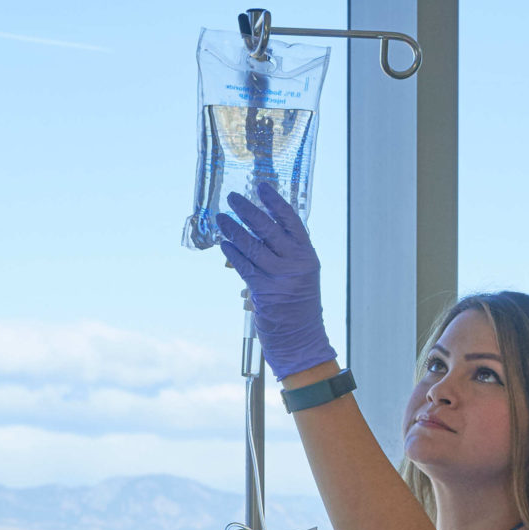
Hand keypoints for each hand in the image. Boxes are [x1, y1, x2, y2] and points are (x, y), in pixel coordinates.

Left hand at [213, 181, 336, 380]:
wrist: (301, 342)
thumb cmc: (298, 309)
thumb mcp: (300, 277)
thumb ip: (285, 255)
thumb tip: (257, 231)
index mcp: (308, 256)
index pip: (291, 221)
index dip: (275, 202)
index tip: (262, 186)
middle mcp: (297, 264)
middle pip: (269, 229)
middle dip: (248, 211)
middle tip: (232, 197)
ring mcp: (281, 277)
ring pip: (252, 246)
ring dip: (233, 229)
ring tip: (221, 218)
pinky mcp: (265, 291)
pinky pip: (245, 266)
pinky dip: (233, 253)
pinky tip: (224, 243)